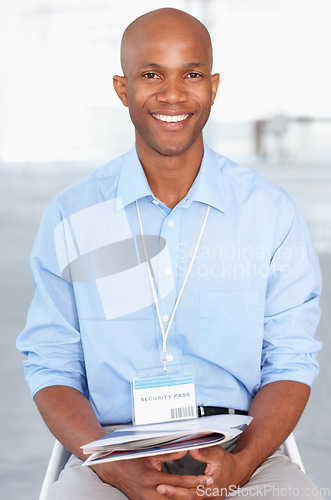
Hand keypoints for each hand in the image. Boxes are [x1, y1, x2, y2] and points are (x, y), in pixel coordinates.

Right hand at [91, 451, 214, 499]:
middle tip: (209, 491)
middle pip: (179, 498)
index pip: (180, 482)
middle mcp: (150, 493)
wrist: (113, 470)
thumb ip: (168, 452)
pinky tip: (184, 498)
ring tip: (201, 495)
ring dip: (186, 499)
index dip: (196, 481)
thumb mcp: (149, 453)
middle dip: (195, 495)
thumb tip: (184, 449)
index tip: (208, 480)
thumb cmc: (130, 459)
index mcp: (152, 478)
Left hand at [156, 446, 247, 498]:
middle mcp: (209, 496)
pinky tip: (171, 492)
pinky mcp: (204, 498)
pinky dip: (180, 496)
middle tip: (159, 488)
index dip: (175, 490)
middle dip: (171, 494)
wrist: (236, 471)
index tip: (162, 485)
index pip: (190, 492)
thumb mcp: (216, 453)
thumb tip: (188, 447)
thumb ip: (202, 451)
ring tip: (162, 490)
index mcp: (211, 487)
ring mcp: (207, 499)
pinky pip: (191, 499)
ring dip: (175, 496)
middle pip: (187, 499)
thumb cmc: (227, 462)